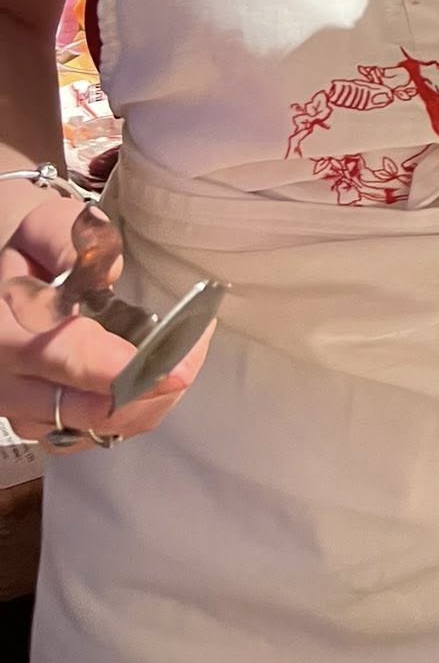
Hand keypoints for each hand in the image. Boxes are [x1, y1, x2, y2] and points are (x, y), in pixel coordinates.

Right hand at [0, 196, 212, 448]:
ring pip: (99, 428)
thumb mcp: (48, 228)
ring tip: (183, 355)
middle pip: (88, 408)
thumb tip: (108, 276)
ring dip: (151, 399)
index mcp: (1, 332)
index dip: (122, 367)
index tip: (174, 364)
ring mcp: (25, 412)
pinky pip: (99, 434)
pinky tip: (160, 375)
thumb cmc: (36, 251)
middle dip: (152, 388)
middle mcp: (7, 383)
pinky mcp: (46, 426)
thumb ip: (75, 245)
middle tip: (194, 355)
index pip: (64, 358)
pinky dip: (139, 410)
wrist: (10, 285)